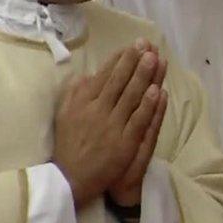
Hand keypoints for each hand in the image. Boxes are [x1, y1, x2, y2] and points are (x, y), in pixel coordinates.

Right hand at [52, 41, 167, 209]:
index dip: (120, 59)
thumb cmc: (70, 144)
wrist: (70, 178)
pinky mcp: (124, 142)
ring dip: (144, 76)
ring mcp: (112, 126)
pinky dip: (148, 104)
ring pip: (131, 96)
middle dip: (134, 60)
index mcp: (83, 102)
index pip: (104, 75)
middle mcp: (97, 110)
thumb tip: (87, 73)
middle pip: (120, 81)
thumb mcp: (64, 115)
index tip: (132, 45)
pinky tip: (157, 90)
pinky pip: (139, 119)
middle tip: (147, 44)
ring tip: (155, 58)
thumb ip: (74, 93)